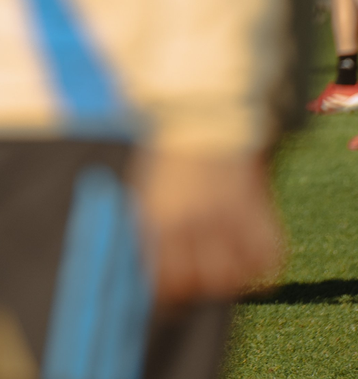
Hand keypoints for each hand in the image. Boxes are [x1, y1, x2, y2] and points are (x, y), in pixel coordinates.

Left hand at [135, 151, 284, 305]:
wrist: (201, 118)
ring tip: (223, 268)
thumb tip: (142, 267)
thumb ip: (144, 228)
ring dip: (229, 279)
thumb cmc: (165, 157)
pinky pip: (268, 258)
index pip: (163, 279)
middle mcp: (193, 224)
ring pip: (234, 277)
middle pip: (199, 284)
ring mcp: (228, 218)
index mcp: (159, 220)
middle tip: (197, 278)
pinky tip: (250, 257)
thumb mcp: (143, 190)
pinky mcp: (258, 209)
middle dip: (196, 287)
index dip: (166, 292)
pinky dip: (261, 266)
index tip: (169, 293)